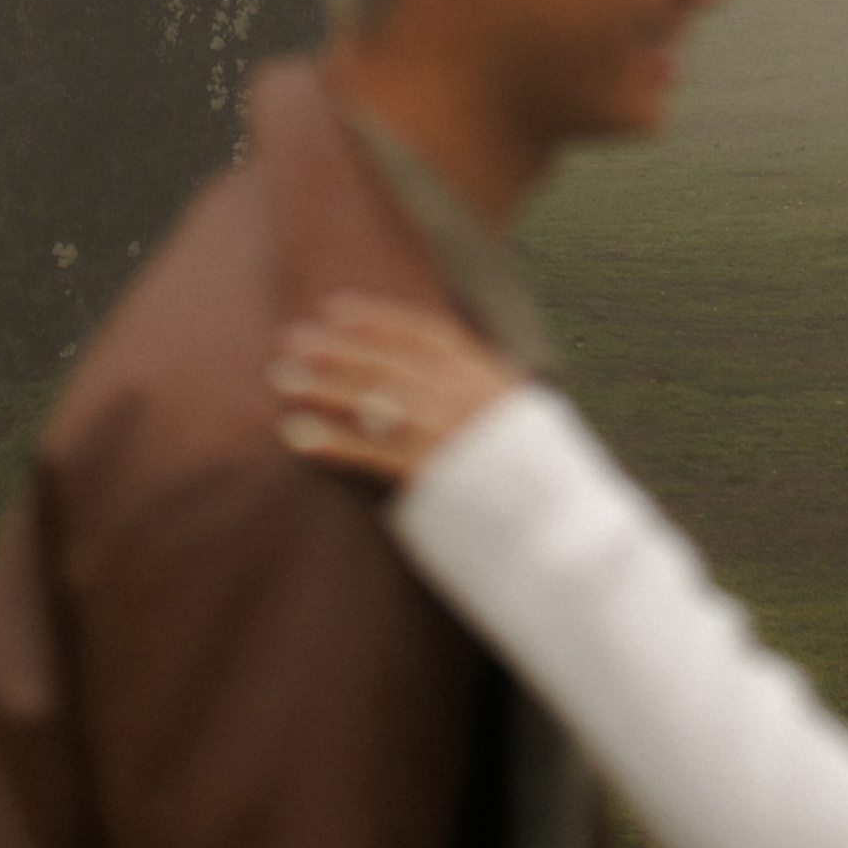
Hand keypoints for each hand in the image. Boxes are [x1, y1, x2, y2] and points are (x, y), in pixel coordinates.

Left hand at [271, 293, 523, 481]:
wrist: (565, 538)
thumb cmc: (541, 490)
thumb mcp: (525, 427)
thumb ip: (486, 401)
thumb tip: (447, 385)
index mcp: (493, 378)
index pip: (428, 335)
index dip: (378, 319)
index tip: (336, 309)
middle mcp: (471, 397)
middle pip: (392, 361)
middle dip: (338, 348)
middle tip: (290, 339)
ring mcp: (453, 435)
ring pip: (377, 400)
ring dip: (324, 386)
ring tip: (282, 378)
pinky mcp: (434, 477)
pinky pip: (373, 452)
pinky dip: (330, 440)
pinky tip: (296, 435)